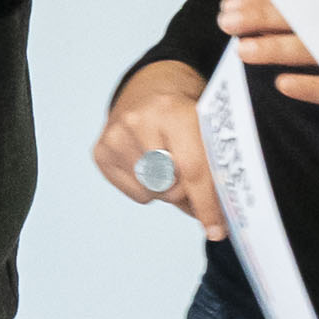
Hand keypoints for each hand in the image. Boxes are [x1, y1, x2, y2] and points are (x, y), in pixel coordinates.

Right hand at [93, 59, 224, 238]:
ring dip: (168, 188)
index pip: (192, 168)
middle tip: (194, 180)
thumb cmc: (184, 115)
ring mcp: (115, 136)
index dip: (207, 204)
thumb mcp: (204, 129)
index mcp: (173, 111)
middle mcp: (139, 121)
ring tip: (168, 163)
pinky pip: (137, 194)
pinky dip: (149, 188)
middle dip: (188, 193)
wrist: (149, 87)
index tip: (217, 230)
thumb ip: (211, 168)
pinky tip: (148, 164)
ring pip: (154, 193)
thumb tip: (215, 221)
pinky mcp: (101, 152)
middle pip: (172, 186)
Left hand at [218, 0, 318, 108]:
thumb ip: (310, 7)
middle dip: (261, 18)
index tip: (229, 6)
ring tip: (243, 50)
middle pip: (304, 18)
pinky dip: (311, 87)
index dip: (261, 0)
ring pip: (314, 50)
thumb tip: (256, 11)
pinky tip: (282, 84)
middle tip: (225, 22)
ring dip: (276, 49)